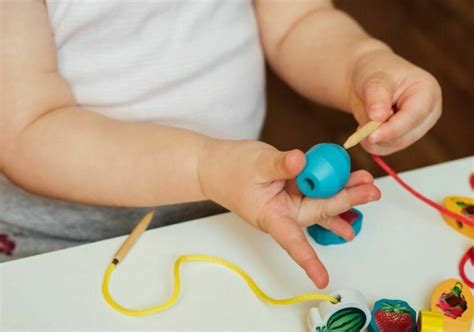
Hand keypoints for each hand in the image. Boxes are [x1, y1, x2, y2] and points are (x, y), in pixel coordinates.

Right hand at [198, 140, 379, 287]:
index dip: (308, 260)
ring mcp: (290, 201)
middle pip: (319, 212)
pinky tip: (352, 184)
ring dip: (345, 193)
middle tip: (371, 192)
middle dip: (345, 202)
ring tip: (368, 187)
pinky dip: (332, 184)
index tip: (322, 280)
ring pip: (322, 200)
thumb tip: (300, 160)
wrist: (217, 166)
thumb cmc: (230, 170)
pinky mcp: (293, 189)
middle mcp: (285, 213)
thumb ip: (279, 165)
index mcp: (272, 216)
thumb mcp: (255, 165)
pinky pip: (317, 188)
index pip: (292, 242)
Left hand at [349, 49, 441, 154]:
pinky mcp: (402, 138)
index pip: (413, 117)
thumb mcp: (374, 79)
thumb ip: (376, 96)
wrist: (365, 79)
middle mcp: (427, 113)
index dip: (392, 129)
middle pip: (405, 137)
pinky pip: (385, 149)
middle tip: (360, 128)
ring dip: (372, 139)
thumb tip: (378, 117)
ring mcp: (416, 128)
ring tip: (363, 122)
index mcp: (428, 92)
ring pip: (393, 146)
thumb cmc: (374, 72)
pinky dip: (370, 144)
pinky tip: (365, 128)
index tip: (372, 136)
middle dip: (379, 135)